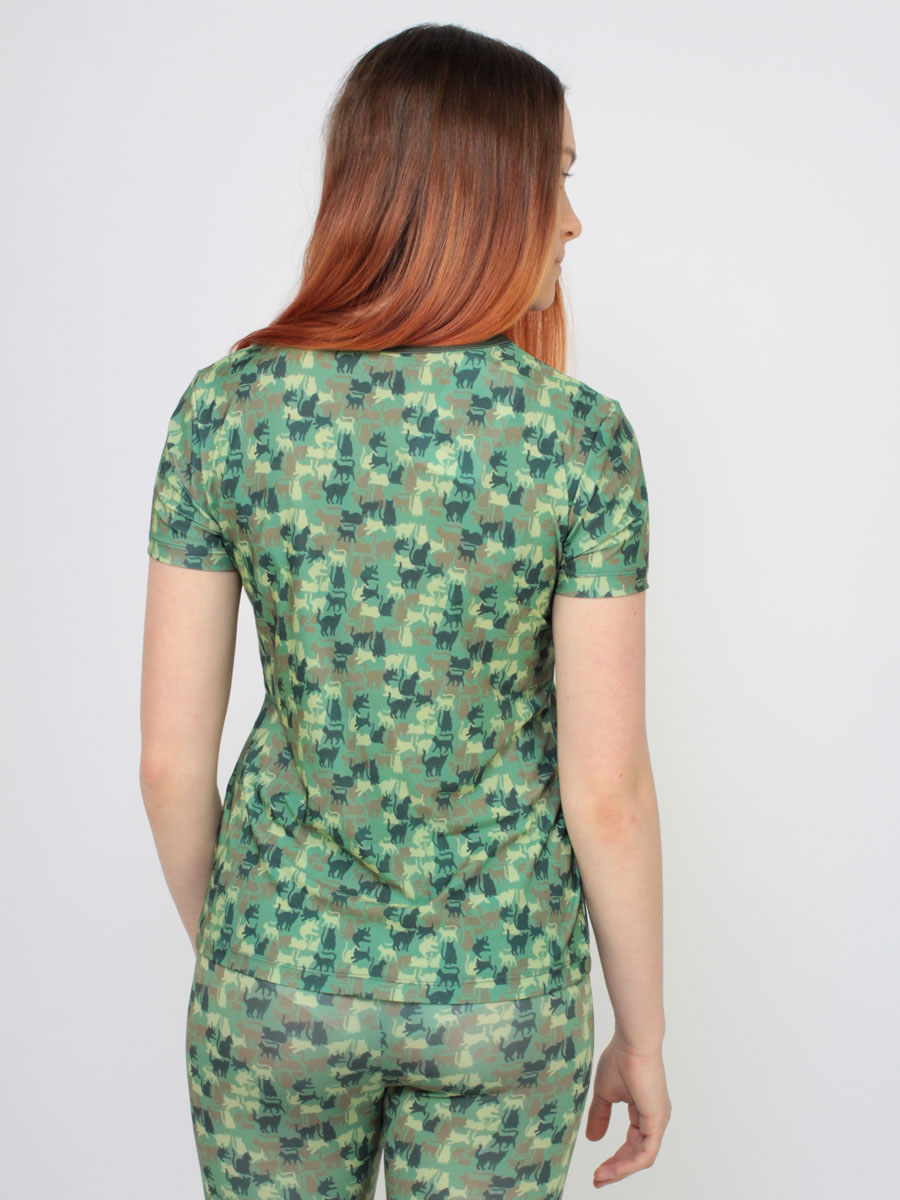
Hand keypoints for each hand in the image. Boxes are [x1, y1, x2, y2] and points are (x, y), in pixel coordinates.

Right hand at [586, 1032, 670, 1186]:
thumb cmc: (620, 1059)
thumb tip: (593, 1139)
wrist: (632, 1043)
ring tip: (600, 1177)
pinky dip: (628, 1164)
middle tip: (598, 1180)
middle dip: (616, 1169)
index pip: (631, 1144)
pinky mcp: (657, 1121)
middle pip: (636, 1155)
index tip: (597, 1170)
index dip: (614, 1158)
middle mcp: (654, 1119)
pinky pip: (645, 1153)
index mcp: (644, 1111)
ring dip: (620, 1170)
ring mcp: (658, 1121)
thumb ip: (600, 1116)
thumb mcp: (605, 1094)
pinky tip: (612, 1168)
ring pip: (641, 1158)